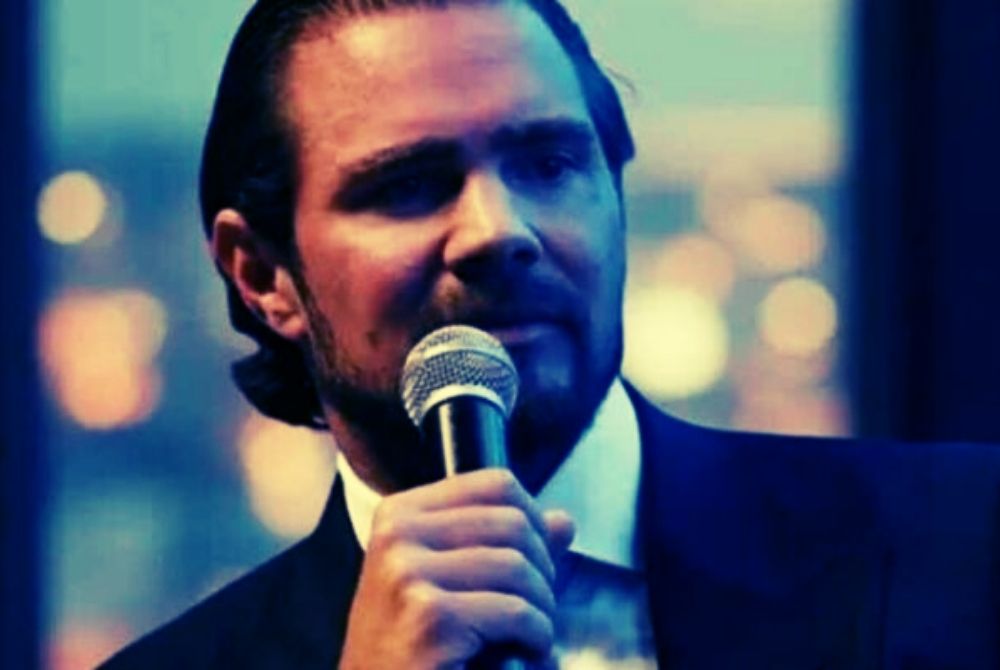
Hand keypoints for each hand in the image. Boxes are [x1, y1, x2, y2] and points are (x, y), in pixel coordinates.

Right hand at [339, 468, 574, 669]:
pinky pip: (517, 611)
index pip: (496, 484)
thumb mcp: (449, 582)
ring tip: (531, 634)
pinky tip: (526, 653)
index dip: (534, 520)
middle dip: (543, 569)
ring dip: (542, 608)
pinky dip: (537, 637)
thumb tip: (563, 521)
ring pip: (518, 566)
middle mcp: (398, 535)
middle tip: (536, 607)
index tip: (538, 559)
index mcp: (400, 515)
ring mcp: (408, 574)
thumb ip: (503, 545)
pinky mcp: (430, 617)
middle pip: (513, 523)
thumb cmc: (412, 648)